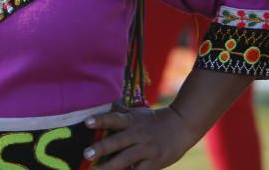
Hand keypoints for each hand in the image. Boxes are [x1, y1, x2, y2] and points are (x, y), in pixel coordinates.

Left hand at [83, 105, 200, 169]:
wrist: (182, 125)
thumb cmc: (154, 120)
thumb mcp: (138, 112)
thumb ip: (121, 112)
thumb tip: (105, 105)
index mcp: (132, 121)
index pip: (114, 119)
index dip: (101, 120)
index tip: (87, 122)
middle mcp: (138, 134)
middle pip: (118, 141)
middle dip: (102, 148)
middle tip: (86, 153)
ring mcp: (147, 149)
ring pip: (126, 159)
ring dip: (110, 166)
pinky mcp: (154, 163)